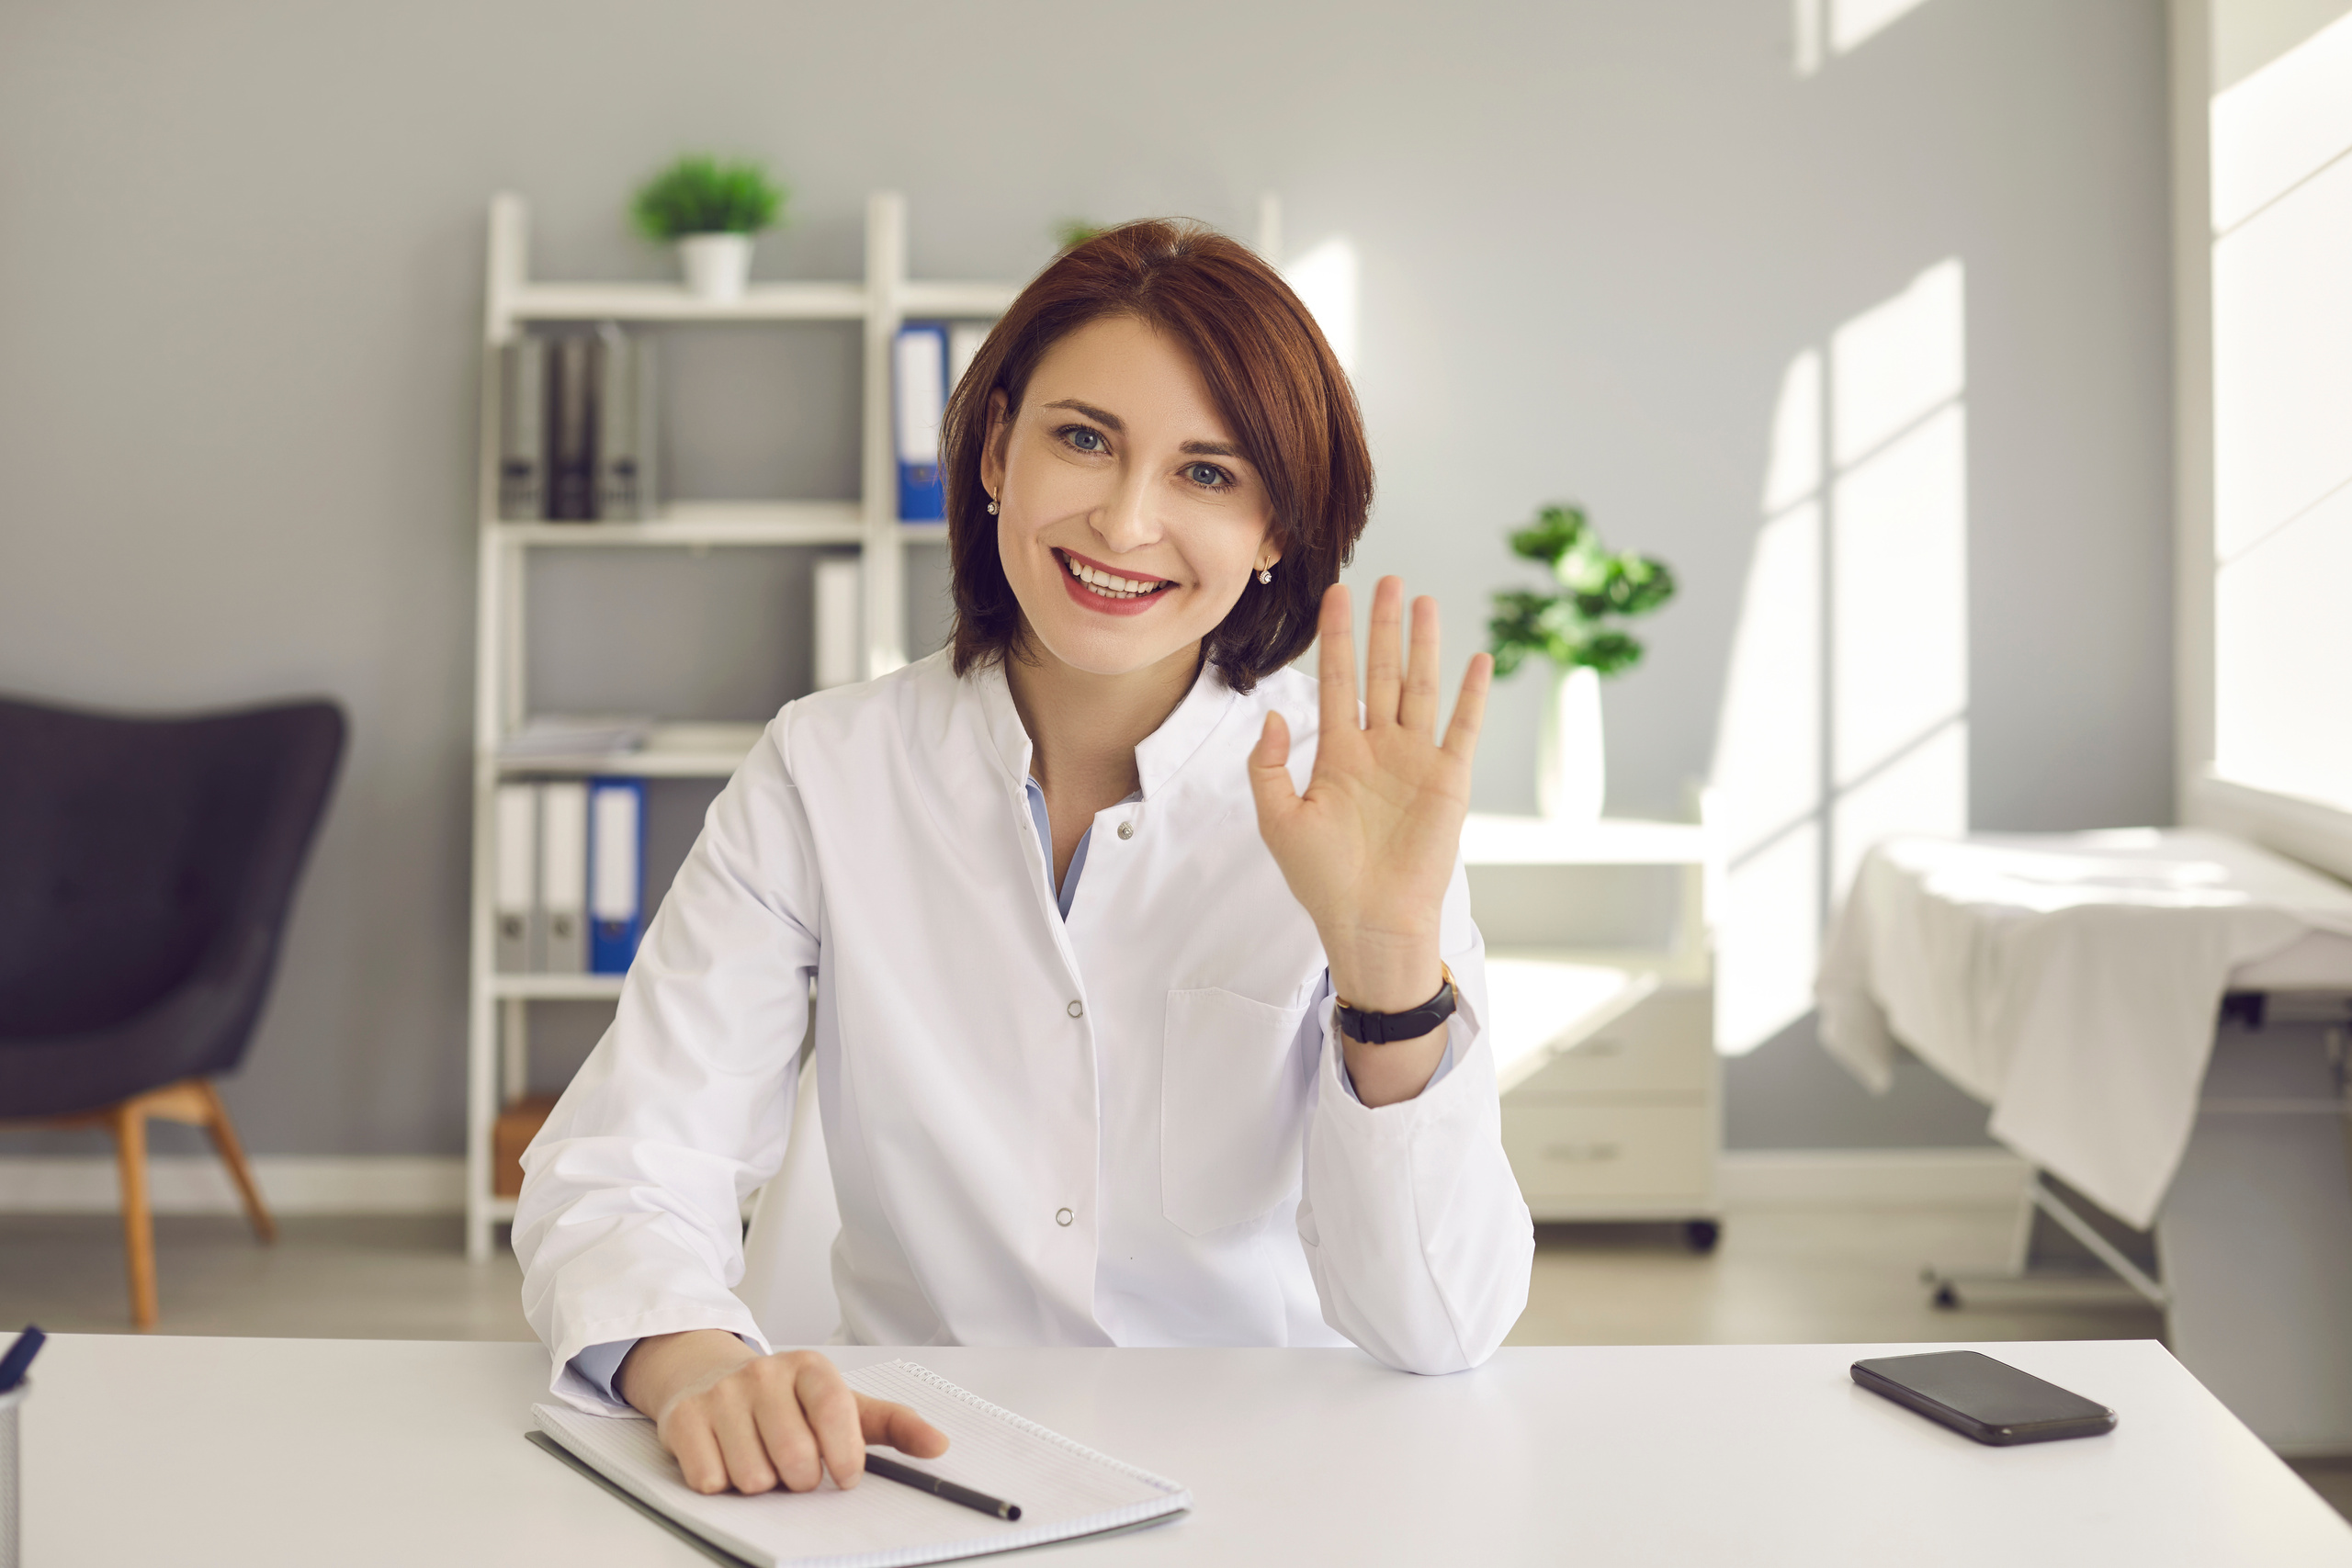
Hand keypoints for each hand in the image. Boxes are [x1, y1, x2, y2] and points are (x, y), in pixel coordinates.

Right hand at [617, 1330, 948, 1495]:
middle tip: (795, 1468)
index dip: (845, 1454)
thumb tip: (939, 1445)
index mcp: (809, 1368)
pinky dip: (720, 1484)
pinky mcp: (683, 1419)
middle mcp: (764, 1374)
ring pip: (753, 1478)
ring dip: (760, 1484)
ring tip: (758, 1459)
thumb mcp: (841, 1402)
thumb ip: (893, 1425)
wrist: (708, 1375)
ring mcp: (721, 1395)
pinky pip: (709, 1480)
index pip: (836, 1412)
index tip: (847, 1476)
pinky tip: (725, 1460)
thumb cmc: (785, 1400)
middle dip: (800, 1479)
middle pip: (795, 1458)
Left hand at [1248, 578, 1489, 1102]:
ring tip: (1424, 601)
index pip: (1336, 682)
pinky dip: (1471, 695)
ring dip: (1423, 646)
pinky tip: (1477, 660)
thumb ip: (1268, 767)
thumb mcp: (1278, 822)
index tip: (1335, 593)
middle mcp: (1379, 750)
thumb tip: (1270, 717)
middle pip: (1382, 673)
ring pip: (1420, 689)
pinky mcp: (1448, 782)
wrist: (1370, 924)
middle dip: (1382, 626)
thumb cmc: (1322, 881)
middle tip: (1385, 579)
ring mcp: (1416, 763)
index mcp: (1338, 755)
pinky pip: (1462, 729)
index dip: (1337, 638)